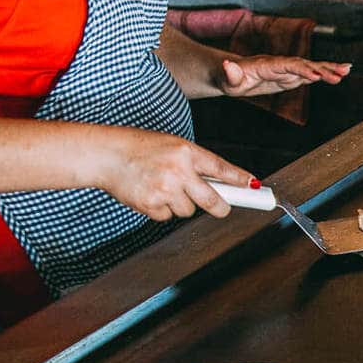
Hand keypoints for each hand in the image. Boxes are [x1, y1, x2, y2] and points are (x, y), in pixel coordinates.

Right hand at [96, 127, 255, 221]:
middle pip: (213, 201)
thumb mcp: (172, 146)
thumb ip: (194, 163)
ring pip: (188, 210)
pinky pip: (167, 216)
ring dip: (180, 204)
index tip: (255, 187)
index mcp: (186, 151)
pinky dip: (162, 209)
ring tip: (163, 187)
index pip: (220, 168)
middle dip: (221, 207)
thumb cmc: (139, 148)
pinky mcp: (151, 205)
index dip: (240, 180)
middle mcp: (178, 170)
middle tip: (222, 208)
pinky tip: (150, 194)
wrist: (106, 155)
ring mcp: (165, 189)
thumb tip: (218, 182)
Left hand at [218, 55, 350, 96]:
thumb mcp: (228, 80)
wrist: (233, 75)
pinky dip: (327, 73)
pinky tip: (342, 74)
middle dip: (322, 69)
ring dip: (329, 69)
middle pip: (304, 64)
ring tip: (347, 70)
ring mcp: (288, 69)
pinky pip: (312, 73)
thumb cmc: (231, 79)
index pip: (287, 65)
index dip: (301, 69)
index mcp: (268, 65)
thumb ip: (231, 74)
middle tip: (340, 74)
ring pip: (311, 67)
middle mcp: (281, 64)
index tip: (315, 75)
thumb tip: (227, 65)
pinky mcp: (293, 76)